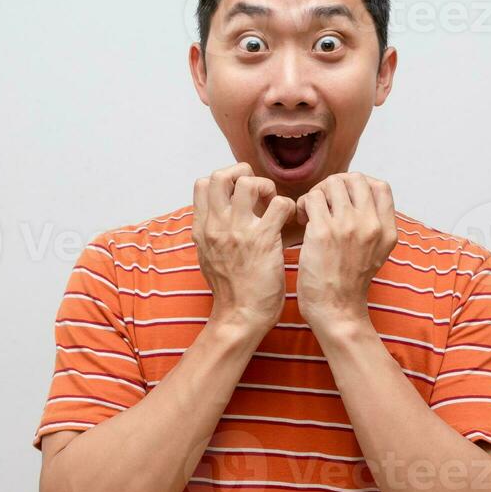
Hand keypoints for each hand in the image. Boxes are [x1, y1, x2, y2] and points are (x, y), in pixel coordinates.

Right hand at [192, 162, 296, 334]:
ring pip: (249, 182)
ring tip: (272, 204)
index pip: (202, 184)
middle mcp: (217, 225)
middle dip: (243, 174)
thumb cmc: (230, 291)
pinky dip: (288, 206)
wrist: (240, 317)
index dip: (224, 180)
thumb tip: (214, 216)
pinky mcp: (264, 240)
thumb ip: (210, 234)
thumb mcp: (206, 257)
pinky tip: (288, 220)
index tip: (238, 194)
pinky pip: (279, 204)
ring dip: (266, 187)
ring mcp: (239, 231)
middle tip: (257, 192)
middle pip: (221, 174)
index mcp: (202, 229)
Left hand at [294, 173, 397, 335]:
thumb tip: (363, 198)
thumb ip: (376, 226)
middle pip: (355, 179)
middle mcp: (371, 225)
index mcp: (387, 230)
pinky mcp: (323, 232)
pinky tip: (302, 220)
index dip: (359, 186)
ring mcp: (348, 227)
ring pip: (331, 184)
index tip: (345, 200)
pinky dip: (302, 204)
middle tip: (324, 203)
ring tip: (311, 212)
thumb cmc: (350, 283)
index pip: (380, 186)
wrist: (336, 310)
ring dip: (317, 193)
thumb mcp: (377, 253)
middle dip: (336, 185)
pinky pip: (311, 198)